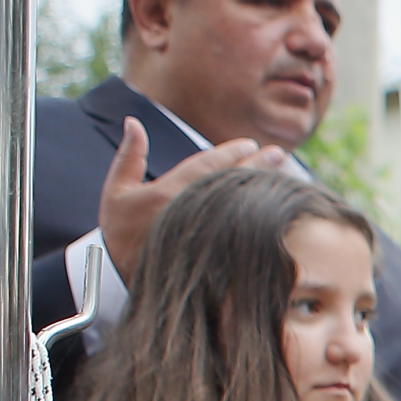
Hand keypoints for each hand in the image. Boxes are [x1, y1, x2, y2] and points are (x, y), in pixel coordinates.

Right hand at [97, 122, 282, 279]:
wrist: (119, 279)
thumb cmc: (118, 233)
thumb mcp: (116, 192)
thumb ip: (129, 156)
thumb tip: (133, 122)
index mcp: (168, 193)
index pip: (208, 165)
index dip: (231, 152)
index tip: (251, 144)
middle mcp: (190, 212)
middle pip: (231, 183)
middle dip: (257, 166)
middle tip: (277, 153)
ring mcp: (204, 235)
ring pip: (240, 206)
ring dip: (262, 188)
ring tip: (283, 174)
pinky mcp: (213, 255)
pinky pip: (241, 233)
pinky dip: (258, 219)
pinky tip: (274, 209)